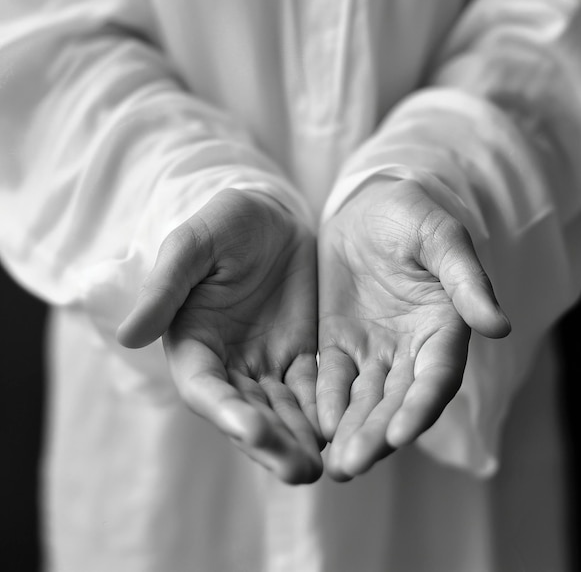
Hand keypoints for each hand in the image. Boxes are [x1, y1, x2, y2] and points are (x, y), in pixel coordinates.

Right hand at [117, 189, 322, 483]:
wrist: (269, 216)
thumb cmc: (223, 224)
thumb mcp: (192, 245)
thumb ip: (165, 287)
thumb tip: (127, 335)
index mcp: (194, 342)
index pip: (205, 388)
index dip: (226, 412)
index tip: (253, 431)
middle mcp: (229, 363)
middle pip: (247, 412)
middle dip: (272, 443)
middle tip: (300, 469)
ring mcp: (267, 362)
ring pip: (283, 410)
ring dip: (302, 439)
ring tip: (327, 463)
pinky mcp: (302, 355)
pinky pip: (314, 388)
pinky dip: (327, 411)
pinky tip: (347, 429)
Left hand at [317, 179, 510, 480]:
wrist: (367, 205)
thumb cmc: (412, 215)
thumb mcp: (440, 238)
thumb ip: (465, 280)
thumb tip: (499, 326)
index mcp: (443, 327)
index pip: (436, 377)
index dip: (421, 406)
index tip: (402, 435)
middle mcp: (411, 348)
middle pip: (397, 401)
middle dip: (378, 433)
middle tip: (354, 464)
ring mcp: (374, 348)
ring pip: (365, 399)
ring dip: (352, 431)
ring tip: (335, 464)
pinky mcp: (340, 342)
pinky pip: (333, 377)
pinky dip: (326, 401)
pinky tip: (316, 424)